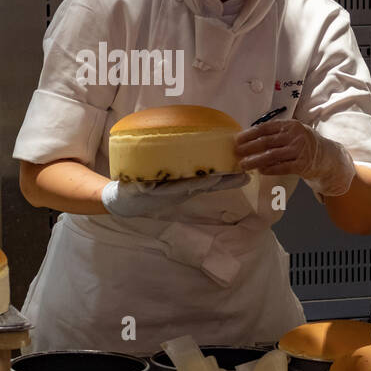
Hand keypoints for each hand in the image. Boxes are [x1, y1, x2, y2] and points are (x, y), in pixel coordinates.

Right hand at [101, 172, 249, 217]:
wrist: (126, 203)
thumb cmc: (129, 195)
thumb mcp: (133, 192)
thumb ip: (140, 188)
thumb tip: (145, 186)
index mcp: (171, 193)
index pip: (193, 186)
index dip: (208, 182)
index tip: (220, 177)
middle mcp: (181, 191)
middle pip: (207, 184)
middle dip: (226, 180)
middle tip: (244, 174)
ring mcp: (182, 188)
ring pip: (207, 182)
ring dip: (225, 177)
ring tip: (242, 171)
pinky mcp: (181, 184)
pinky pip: (201, 179)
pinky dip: (214, 175)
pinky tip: (225, 168)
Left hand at [235, 119, 355, 197]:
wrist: (328, 157)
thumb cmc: (305, 144)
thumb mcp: (293, 132)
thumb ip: (276, 133)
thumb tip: (249, 138)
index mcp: (290, 125)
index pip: (265, 128)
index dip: (249, 134)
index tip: (237, 139)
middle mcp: (295, 136)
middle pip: (266, 141)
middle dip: (248, 148)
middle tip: (236, 153)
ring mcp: (299, 150)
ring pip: (272, 156)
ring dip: (255, 161)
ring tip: (244, 164)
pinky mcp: (302, 165)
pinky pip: (281, 167)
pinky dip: (269, 169)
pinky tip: (260, 171)